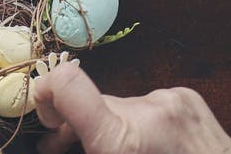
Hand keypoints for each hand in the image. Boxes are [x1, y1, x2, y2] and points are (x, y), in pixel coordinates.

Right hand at [34, 61, 230, 153]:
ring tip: (123, 150)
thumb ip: (79, 150)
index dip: (44, 93)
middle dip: (77, 125)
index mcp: (120, 141)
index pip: (65, 83)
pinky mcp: (186, 97)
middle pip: (89, 102)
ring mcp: (168, 101)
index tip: (47, 117)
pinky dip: (144, 121)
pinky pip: (147, 102)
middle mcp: (144, 112)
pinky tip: (155, 144)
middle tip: (66, 149)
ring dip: (115, 124)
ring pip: (118, 104)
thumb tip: (50, 145)